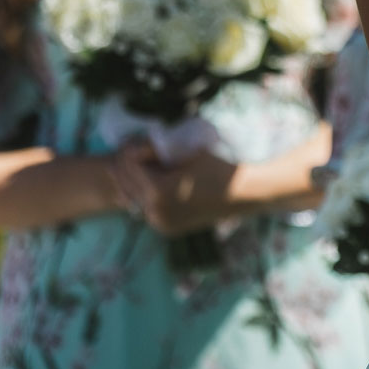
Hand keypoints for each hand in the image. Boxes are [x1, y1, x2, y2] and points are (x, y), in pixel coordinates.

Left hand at [110, 139, 241, 234]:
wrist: (242, 194)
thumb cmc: (217, 166)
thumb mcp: (185, 152)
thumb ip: (154, 150)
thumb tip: (130, 150)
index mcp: (158, 190)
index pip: (129, 165)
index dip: (130, 150)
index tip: (133, 140)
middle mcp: (155, 211)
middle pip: (127, 183)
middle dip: (126, 166)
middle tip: (129, 150)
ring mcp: (160, 223)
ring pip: (134, 198)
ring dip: (133, 181)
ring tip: (139, 165)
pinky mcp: (166, 228)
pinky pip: (146, 209)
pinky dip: (145, 195)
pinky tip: (149, 183)